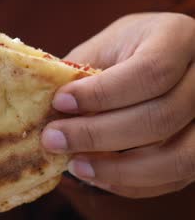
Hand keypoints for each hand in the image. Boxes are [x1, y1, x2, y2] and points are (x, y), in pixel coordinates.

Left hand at [41, 13, 194, 197]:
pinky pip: (174, 178)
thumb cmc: (127, 49)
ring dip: (118, 169)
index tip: (59, 102)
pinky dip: (131, 183)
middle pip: (161, 117)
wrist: (161, 56)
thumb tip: (43, 109)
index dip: (102, 94)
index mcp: (178, 38)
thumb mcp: (105, 45)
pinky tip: (96, 175)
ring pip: (176, 157)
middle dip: (98, 135)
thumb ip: (81, 72)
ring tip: (74, 165)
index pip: (150, 72)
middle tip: (53, 140)